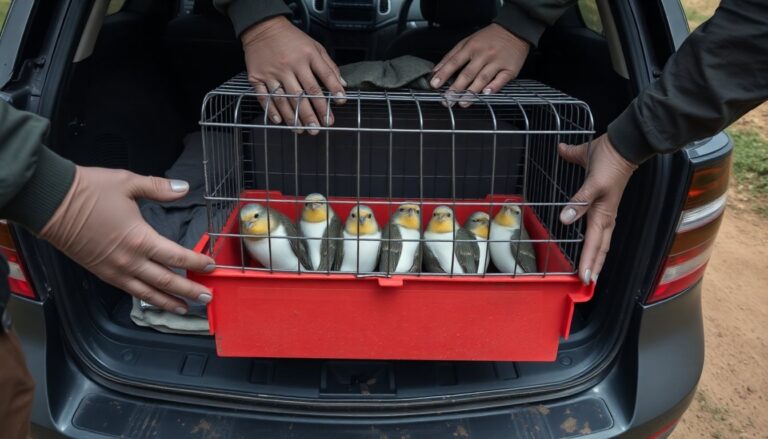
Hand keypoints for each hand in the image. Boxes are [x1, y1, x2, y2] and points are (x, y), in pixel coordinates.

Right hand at [40, 167, 215, 314]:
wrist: (49, 202)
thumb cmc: (88, 191)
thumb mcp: (128, 182)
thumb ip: (159, 188)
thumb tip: (184, 188)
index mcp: (140, 239)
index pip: (176, 256)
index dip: (196, 263)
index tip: (211, 267)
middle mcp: (129, 260)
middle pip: (166, 281)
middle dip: (189, 291)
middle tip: (207, 298)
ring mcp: (114, 270)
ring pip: (147, 292)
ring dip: (168, 302)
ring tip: (184, 309)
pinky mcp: (101, 272)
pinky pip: (128, 290)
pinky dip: (145, 298)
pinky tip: (153, 299)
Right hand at [241, 16, 345, 134]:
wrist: (262, 26)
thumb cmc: (291, 38)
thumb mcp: (314, 46)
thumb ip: (329, 66)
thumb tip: (342, 85)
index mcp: (306, 56)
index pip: (324, 75)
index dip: (333, 89)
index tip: (340, 102)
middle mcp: (290, 65)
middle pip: (304, 93)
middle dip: (314, 112)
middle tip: (320, 127)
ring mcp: (272, 72)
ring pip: (285, 99)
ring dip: (294, 117)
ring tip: (302, 130)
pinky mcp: (257, 77)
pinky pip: (264, 97)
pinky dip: (272, 110)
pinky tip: (280, 121)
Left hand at [431, 24, 529, 106]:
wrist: (515, 30)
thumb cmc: (489, 38)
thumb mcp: (468, 41)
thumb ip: (452, 56)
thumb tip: (436, 71)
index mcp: (471, 47)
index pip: (454, 62)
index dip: (444, 74)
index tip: (435, 84)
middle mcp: (484, 54)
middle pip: (467, 73)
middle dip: (456, 88)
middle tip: (447, 100)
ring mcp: (497, 62)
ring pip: (482, 78)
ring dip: (472, 92)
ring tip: (462, 102)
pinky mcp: (510, 69)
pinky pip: (501, 80)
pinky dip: (493, 87)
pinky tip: (485, 94)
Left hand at [558, 134, 637, 283]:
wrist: (624, 146)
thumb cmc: (609, 161)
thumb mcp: (593, 181)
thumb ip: (579, 201)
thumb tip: (566, 218)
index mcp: (602, 213)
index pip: (593, 244)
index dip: (588, 262)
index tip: (583, 278)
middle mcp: (606, 216)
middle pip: (599, 247)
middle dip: (594, 265)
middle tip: (587, 283)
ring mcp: (607, 212)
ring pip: (602, 240)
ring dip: (597, 256)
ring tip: (592, 272)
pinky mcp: (606, 205)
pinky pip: (601, 229)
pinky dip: (597, 241)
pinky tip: (593, 245)